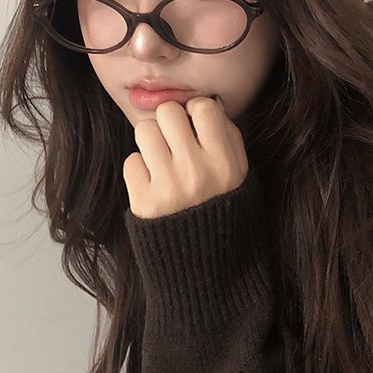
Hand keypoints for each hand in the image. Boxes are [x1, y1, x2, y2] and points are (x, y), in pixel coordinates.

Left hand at [123, 91, 247, 222]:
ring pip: (144, 131)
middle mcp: (197, 173)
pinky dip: (140, 170)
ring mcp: (168, 188)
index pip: (203, 107)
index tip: (195, 126)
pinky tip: (154, 184)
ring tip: (162, 160)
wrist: (202, 267)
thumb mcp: (240, 174)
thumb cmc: (221, 210)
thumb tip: (204, 106)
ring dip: (151, 142)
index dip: (196, 111)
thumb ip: (228, 136)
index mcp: (225, 164)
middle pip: (168, 112)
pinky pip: (131, 162)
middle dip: (169, 123)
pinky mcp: (144, 203)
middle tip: (174, 142)